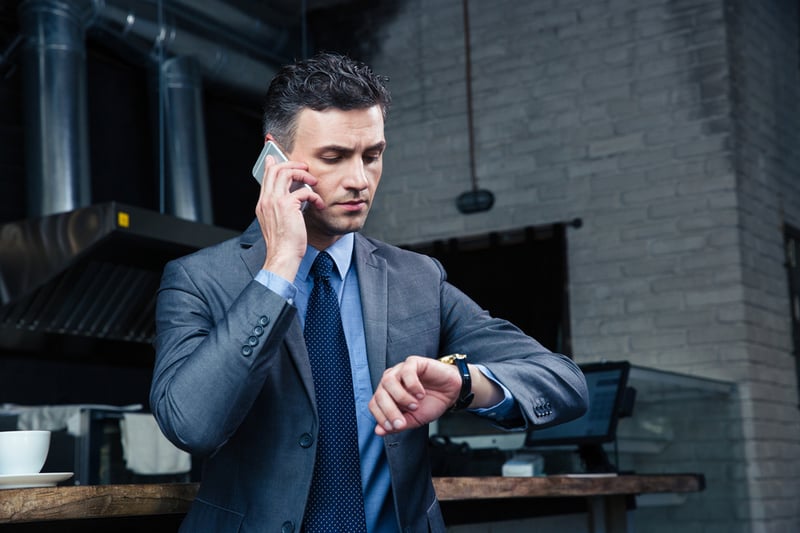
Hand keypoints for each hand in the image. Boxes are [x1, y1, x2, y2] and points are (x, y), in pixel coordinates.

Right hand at [255, 155, 320, 279]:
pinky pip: (303, 191)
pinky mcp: (287, 205)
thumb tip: (293, 197)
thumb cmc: (284, 243)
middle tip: (304, 168)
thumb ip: (281, 207)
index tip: (278, 158)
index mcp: (263, 204)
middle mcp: (266, 200)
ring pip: (286, 173)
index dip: (273, 164)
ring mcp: (275, 201)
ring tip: (313, 182)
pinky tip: (318, 204)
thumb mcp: (278, 222)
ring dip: (303, 175)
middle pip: (275, 169)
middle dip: (292, 165)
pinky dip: (314, 195)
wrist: (283, 256)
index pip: (266, 176)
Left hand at [368, 355, 461, 435]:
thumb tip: (379, 431)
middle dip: (390, 411)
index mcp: (387, 394)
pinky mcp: (414, 362)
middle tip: (403, 422)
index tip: (396, 426)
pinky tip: (421, 394)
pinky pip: (406, 371)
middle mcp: (390, 381)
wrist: (451, 393)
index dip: (381, 417)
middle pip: (379, 394)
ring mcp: (401, 370)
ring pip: (388, 381)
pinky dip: (413, 385)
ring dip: (401, 397)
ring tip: (415, 405)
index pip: (374, 404)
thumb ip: (397, 425)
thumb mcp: (414, 419)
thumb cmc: (431, 403)